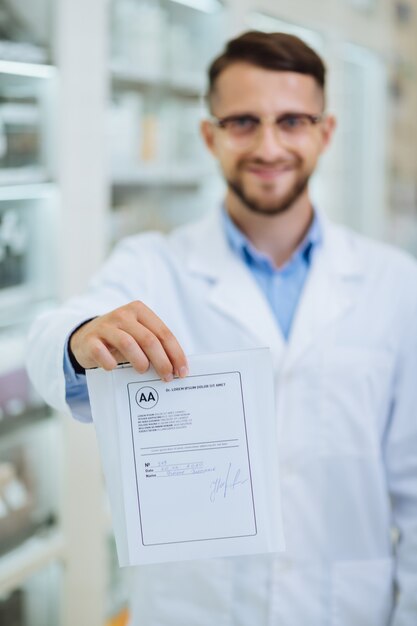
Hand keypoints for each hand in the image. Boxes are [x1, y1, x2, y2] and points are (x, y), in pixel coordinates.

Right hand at [69, 301, 187, 380]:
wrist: (84, 338)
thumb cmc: (119, 340)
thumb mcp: (137, 336)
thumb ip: (154, 346)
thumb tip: (176, 367)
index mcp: (139, 311)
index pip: (163, 333)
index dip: (175, 353)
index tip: (182, 371)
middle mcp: (123, 315)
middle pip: (149, 339)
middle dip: (162, 361)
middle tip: (167, 377)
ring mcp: (105, 326)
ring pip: (128, 344)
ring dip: (140, 362)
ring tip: (144, 371)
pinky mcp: (89, 340)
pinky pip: (102, 352)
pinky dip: (111, 363)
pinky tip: (114, 368)